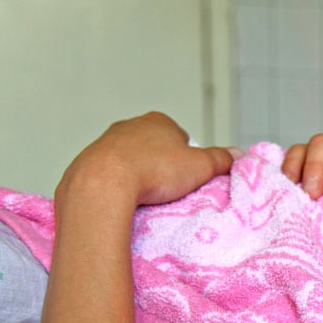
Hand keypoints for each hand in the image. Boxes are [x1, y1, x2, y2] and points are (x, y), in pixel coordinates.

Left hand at [55, 111, 233, 209]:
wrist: (104, 184)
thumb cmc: (156, 171)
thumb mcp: (200, 166)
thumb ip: (222, 159)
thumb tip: (238, 154)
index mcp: (158, 122)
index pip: (178, 134)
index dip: (186, 154)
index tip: (188, 174)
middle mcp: (129, 126)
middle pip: (151, 145)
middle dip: (160, 163)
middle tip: (169, 187)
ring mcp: (104, 143)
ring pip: (127, 158)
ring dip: (136, 173)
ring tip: (146, 197)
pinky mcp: (84, 163)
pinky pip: (106, 174)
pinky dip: (116, 184)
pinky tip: (123, 200)